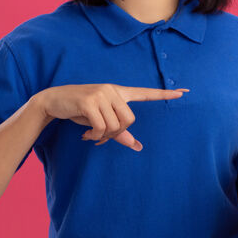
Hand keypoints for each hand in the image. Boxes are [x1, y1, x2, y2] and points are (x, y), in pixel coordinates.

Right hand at [36, 83, 187, 150]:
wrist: (53, 100)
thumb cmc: (80, 111)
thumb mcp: (100, 120)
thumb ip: (120, 132)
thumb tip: (137, 146)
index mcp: (119, 92)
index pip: (145, 93)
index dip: (164, 95)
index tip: (183, 93)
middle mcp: (113, 90)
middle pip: (130, 120)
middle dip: (118, 134)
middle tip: (102, 138)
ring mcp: (101, 94)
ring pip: (116, 125)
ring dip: (104, 137)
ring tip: (92, 136)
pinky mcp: (89, 101)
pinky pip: (102, 127)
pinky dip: (96, 136)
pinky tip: (87, 135)